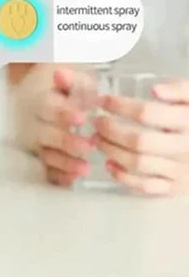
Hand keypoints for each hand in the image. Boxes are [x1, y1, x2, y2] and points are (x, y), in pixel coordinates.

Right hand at [35, 67, 95, 186]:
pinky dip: (58, 176)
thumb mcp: (75, 78)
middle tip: (88, 145)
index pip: (46, 107)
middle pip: (43, 134)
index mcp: (39, 101)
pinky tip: (72, 180)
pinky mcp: (42, 158)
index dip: (62, 113)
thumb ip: (71, 79)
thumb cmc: (70, 90)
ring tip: (85, 168)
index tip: (81, 118)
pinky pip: (46, 170)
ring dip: (63, 163)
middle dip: (65, 141)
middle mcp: (32, 123)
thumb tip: (60, 74)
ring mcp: (36, 142)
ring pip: (44, 154)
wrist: (53, 97)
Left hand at [94, 80, 188, 195]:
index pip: (147, 113)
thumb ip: (177, 89)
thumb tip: (155, 89)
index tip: (104, 101)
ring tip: (97, 139)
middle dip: (111, 130)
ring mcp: (181, 170)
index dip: (120, 106)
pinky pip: (146, 186)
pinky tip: (109, 163)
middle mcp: (185, 148)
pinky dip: (123, 176)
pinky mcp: (176, 187)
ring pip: (139, 164)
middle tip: (96, 122)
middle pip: (139, 141)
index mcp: (188, 121)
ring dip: (111, 151)